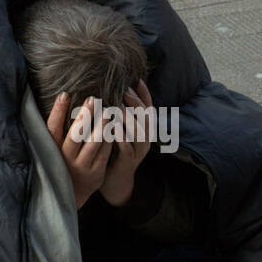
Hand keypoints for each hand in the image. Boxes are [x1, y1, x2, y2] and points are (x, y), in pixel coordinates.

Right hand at [46, 94, 109, 208]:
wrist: (71, 195)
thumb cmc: (61, 163)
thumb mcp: (54, 150)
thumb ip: (57, 132)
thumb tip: (62, 98)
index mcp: (51, 151)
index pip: (52, 129)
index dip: (58, 112)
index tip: (65, 94)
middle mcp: (65, 159)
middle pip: (75, 135)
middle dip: (84, 116)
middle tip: (92, 99)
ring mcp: (81, 167)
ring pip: (93, 144)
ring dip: (101, 126)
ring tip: (108, 111)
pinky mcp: (96, 173)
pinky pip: (104, 153)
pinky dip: (109, 139)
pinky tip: (114, 126)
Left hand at [100, 79, 154, 207]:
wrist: (116, 181)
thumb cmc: (116, 150)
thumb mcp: (122, 128)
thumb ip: (122, 111)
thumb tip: (120, 86)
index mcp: (145, 128)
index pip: (148, 107)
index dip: (143, 93)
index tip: (134, 80)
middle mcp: (146, 138)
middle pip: (145, 117)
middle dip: (135, 102)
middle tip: (123, 91)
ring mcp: (139, 150)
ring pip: (138, 131)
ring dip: (128, 118)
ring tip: (117, 106)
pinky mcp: (129, 161)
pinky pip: (127, 148)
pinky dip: (121, 137)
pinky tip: (112, 127)